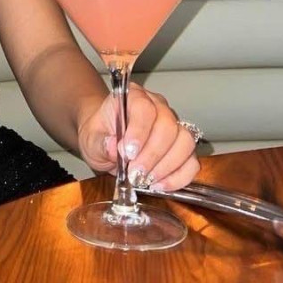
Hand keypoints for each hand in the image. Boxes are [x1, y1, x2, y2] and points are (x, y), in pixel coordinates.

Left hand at [76, 84, 200, 191]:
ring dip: (167, 166)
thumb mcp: (90, 139)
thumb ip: (99, 142)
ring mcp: (174, 125)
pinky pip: (192, 162)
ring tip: (146, 180)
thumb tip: (113, 147)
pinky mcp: (182, 148)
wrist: (106, 141)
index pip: (144, 108)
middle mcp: (158, 107)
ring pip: (185, 142)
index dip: (138, 132)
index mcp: (133, 97)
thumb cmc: (100, 135)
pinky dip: (179, 177)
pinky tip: (160, 185)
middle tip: (135, 173)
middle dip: (152, 155)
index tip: (127, 153)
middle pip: (168, 125)